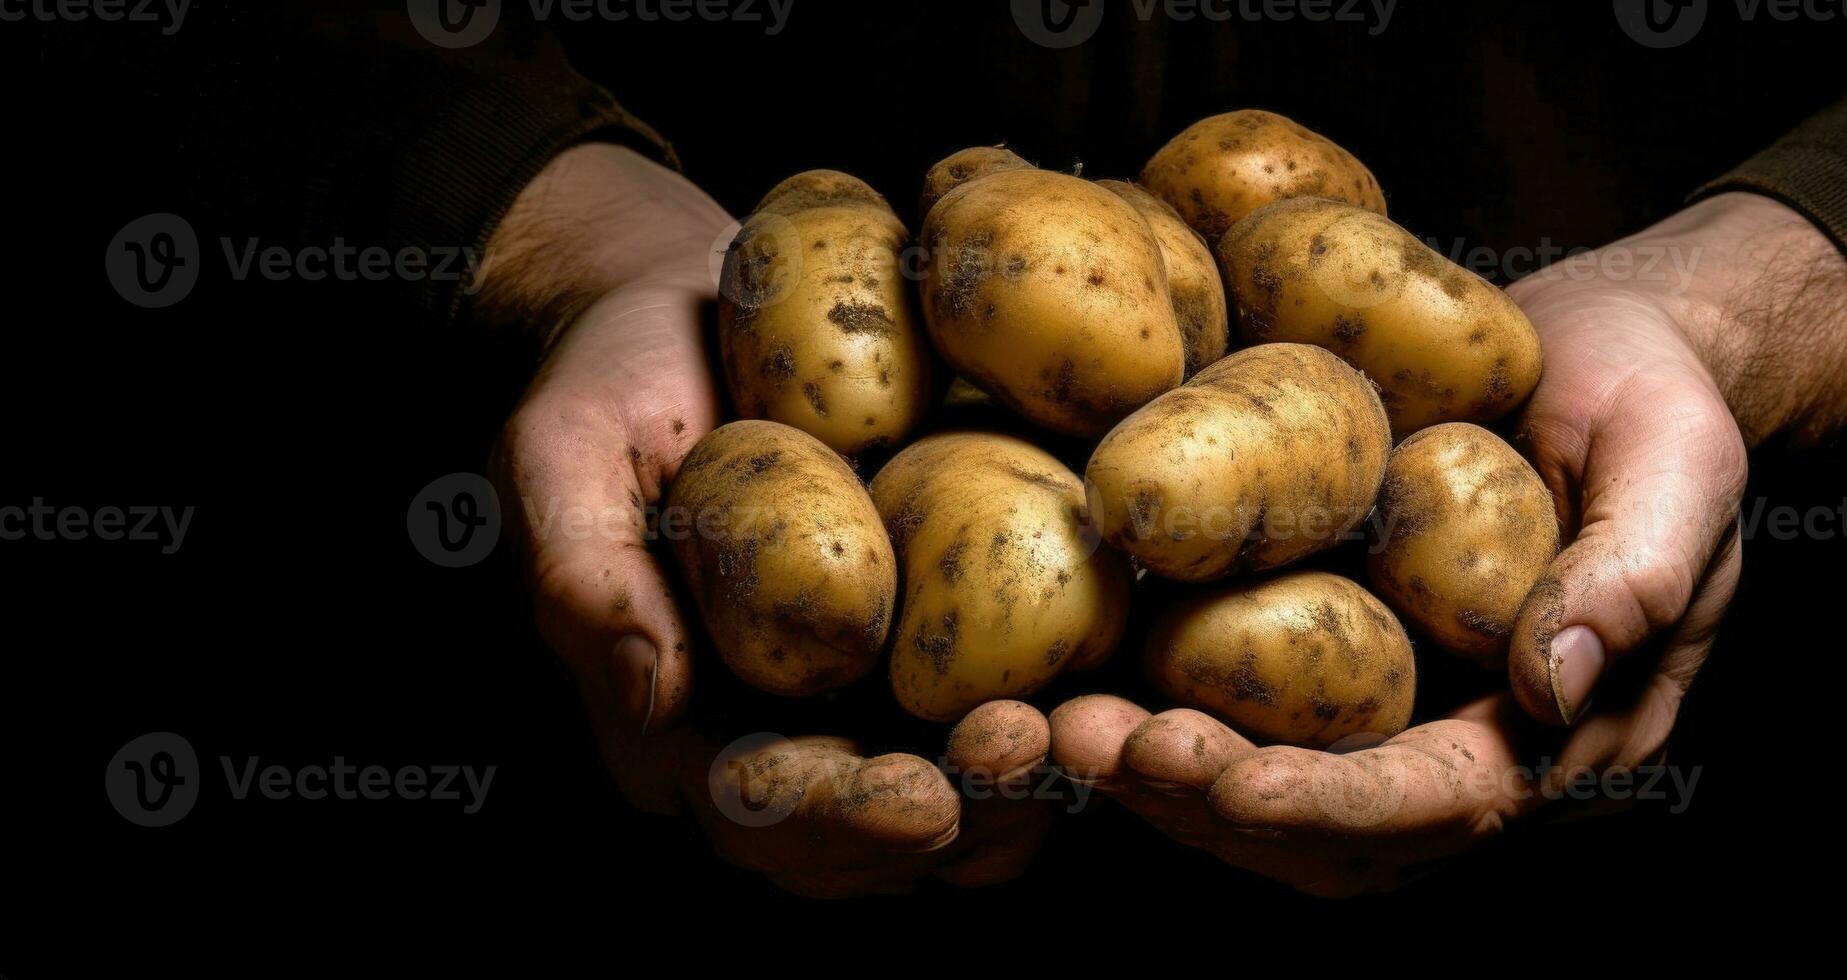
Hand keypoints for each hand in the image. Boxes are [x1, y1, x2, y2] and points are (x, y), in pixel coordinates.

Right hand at [483, 144, 1051, 894]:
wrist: (684, 306)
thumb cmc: (609, 378)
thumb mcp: (563, 453)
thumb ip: (586, 575)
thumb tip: (656, 692)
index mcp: (677, 717)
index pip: (757, 809)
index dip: (839, 820)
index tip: (919, 801)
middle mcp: (780, 728)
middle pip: (873, 832)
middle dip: (957, 814)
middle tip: (1028, 756)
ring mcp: (867, 695)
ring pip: (958, 795)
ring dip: (1026, 785)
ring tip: (1086, 731)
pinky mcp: (946, 640)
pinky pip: (1015, 700)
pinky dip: (1070, 710)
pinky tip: (1123, 678)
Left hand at [1050, 192, 1846, 894]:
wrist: (1607, 347)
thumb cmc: (1658, 398)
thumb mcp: (1681, 465)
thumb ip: (1633, 577)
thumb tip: (1547, 689)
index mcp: (1571, 733)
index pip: (1443, 801)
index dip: (1332, 804)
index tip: (1228, 782)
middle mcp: (1473, 746)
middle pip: (1331, 830)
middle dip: (1208, 803)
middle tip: (1095, 747)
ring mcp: (1397, 709)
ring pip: (1268, 793)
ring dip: (1160, 776)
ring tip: (1058, 726)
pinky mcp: (1333, 660)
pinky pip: (1242, 716)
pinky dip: (1157, 711)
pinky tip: (1074, 679)